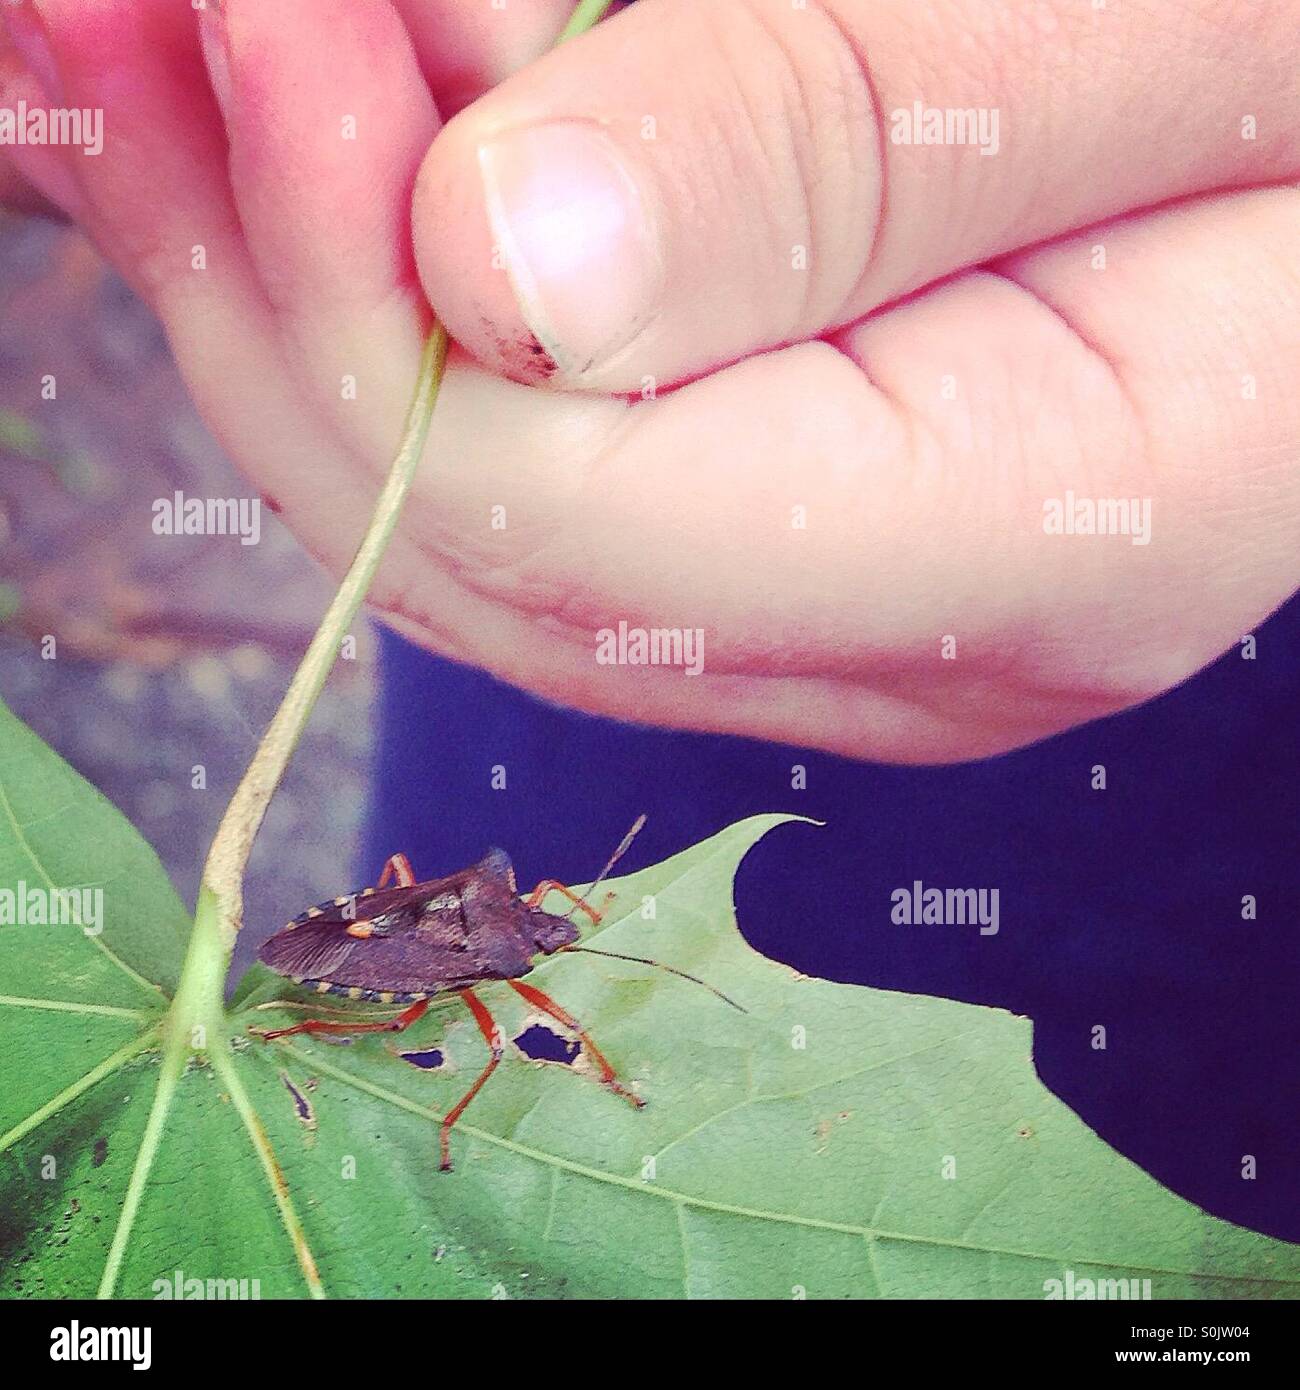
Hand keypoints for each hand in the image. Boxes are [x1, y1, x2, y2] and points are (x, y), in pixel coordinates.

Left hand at [6, 0, 1297, 760]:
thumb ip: (856, 152)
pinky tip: (324, 123)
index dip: (367, 284)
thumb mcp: (1164, 36)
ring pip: (470, 502)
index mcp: (1030, 549)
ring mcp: (825, 590)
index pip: (580, 521)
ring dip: (296, 266)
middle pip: (478, 536)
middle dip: (270, 269)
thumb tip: (502, 270)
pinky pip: (532, 448)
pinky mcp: (780, 507)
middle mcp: (897, 631)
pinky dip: (398, 287)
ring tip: (156, 44)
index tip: (255, 10)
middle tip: (115, 15)